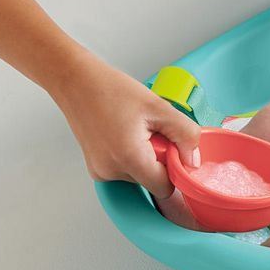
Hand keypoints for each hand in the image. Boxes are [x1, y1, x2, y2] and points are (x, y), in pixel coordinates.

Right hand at [49, 51, 200, 198]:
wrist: (76, 81)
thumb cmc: (111, 89)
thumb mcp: (158, 107)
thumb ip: (185, 134)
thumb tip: (193, 160)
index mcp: (129, 158)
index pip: (164, 188)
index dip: (174, 169)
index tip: (173, 147)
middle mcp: (111, 172)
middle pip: (151, 181)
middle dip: (158, 158)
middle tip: (151, 130)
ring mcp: (100, 172)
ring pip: (138, 175)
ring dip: (145, 156)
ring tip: (134, 128)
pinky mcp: (95, 167)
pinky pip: (124, 169)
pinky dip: (130, 155)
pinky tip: (123, 132)